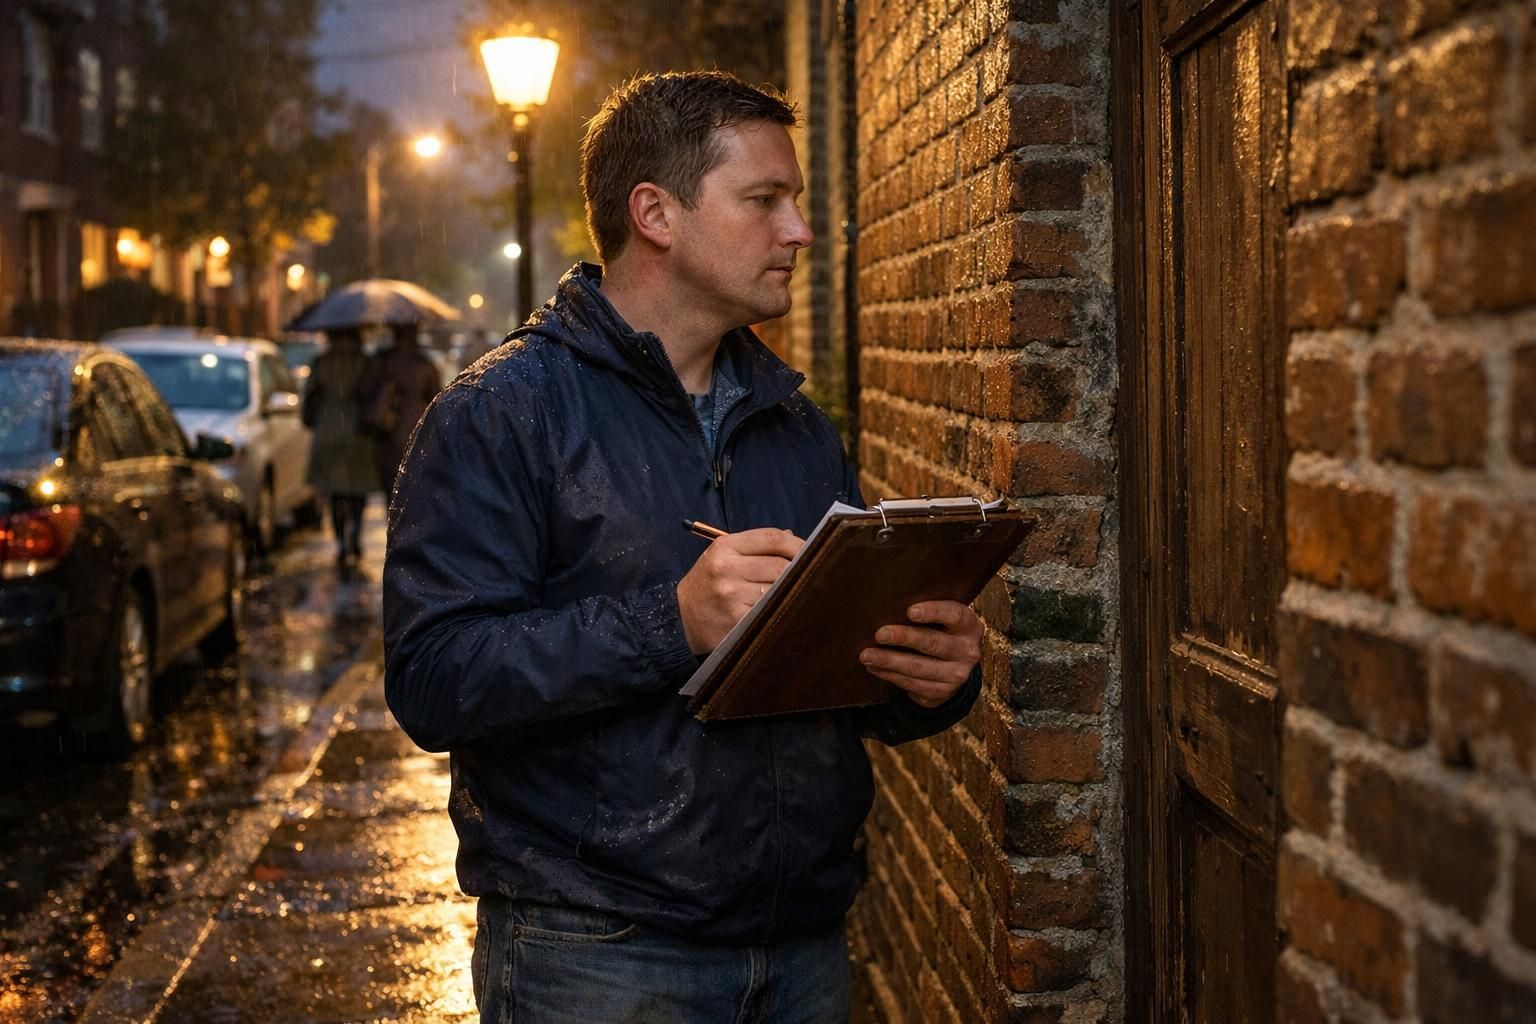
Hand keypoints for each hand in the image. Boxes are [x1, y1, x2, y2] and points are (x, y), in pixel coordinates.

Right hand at [677, 528, 802, 653]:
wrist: (679, 619)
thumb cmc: (707, 585)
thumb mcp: (722, 557)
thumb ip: (754, 547)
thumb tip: (792, 538)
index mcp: (724, 547)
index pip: (772, 538)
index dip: (798, 544)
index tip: (812, 551)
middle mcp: (726, 569)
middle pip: (781, 566)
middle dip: (797, 572)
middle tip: (807, 577)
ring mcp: (731, 596)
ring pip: (778, 591)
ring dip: (788, 594)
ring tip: (791, 596)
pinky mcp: (736, 620)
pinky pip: (770, 612)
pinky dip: (778, 612)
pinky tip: (778, 612)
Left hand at [859, 601, 982, 707]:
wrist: (955, 669)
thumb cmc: (942, 633)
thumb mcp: (945, 621)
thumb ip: (928, 613)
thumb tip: (889, 603)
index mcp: (969, 627)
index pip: (955, 615)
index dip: (933, 612)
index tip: (910, 611)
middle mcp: (967, 652)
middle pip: (932, 643)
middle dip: (903, 638)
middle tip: (879, 634)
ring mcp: (956, 675)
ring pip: (918, 667)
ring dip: (889, 661)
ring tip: (867, 655)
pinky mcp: (941, 692)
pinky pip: (911, 684)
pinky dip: (889, 675)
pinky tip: (874, 667)